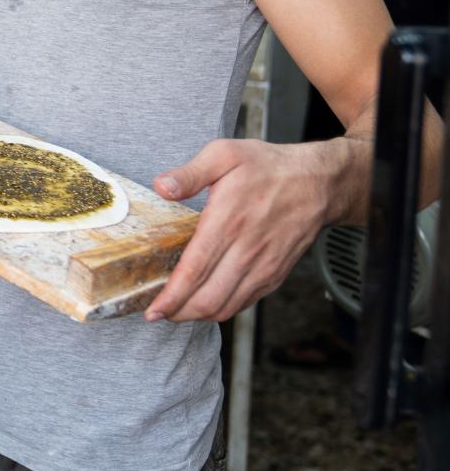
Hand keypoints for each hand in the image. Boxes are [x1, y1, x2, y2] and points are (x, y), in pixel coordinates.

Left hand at [146, 137, 344, 322]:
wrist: (317, 183)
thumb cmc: (268, 167)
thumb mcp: (224, 155)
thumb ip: (190, 173)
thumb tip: (162, 187)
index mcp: (228, 222)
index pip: (194, 271)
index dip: (171, 296)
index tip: (152, 309)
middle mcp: (246, 250)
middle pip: (208, 298)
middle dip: (179, 312)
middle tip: (157, 313)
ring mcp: (264, 266)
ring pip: (227, 306)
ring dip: (198, 315)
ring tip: (176, 311)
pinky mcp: (275, 274)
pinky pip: (245, 302)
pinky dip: (223, 309)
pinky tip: (206, 303)